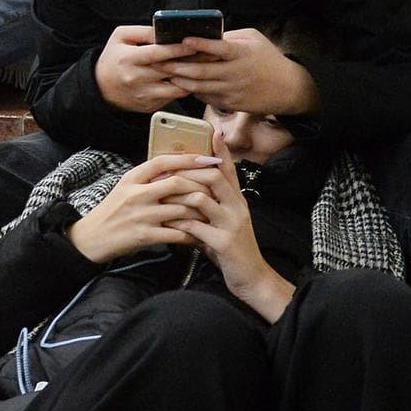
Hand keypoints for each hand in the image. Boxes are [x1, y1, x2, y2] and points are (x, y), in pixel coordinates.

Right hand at [66, 153, 218, 263]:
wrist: (91, 238)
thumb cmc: (112, 212)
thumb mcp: (124, 188)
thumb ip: (146, 179)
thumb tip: (176, 169)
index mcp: (131, 179)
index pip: (162, 162)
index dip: (187, 158)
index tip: (208, 157)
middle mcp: (136, 194)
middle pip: (176, 183)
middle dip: (201, 184)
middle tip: (218, 186)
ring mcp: (141, 215)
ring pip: (181, 208)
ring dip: (200, 211)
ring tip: (214, 210)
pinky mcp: (145, 236)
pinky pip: (177, 233)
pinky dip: (192, 234)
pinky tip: (201, 234)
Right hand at [93, 25, 197, 112]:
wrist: (103, 88)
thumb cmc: (114, 58)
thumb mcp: (120, 37)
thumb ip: (143, 32)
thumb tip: (165, 30)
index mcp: (129, 59)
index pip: (157, 53)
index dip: (177, 49)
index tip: (194, 45)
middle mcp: (137, 78)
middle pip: (170, 71)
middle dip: (193, 62)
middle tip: (211, 55)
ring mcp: (145, 94)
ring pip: (176, 88)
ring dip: (192, 78)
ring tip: (205, 68)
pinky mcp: (151, 105)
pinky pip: (173, 97)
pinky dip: (184, 87)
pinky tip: (192, 79)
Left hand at [160, 28, 319, 116]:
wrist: (288, 89)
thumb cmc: (269, 59)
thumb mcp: (253, 40)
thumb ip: (229, 37)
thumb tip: (205, 36)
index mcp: (241, 54)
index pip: (218, 48)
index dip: (200, 44)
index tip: (183, 39)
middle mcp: (235, 73)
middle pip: (200, 70)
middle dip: (176, 65)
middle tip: (158, 59)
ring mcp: (232, 90)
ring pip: (199, 86)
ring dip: (179, 79)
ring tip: (162, 72)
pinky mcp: (230, 102)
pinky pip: (205, 96)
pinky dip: (191, 90)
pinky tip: (179, 84)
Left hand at [167, 132, 296, 321]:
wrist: (252, 279)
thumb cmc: (230, 249)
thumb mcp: (221, 222)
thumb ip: (207, 206)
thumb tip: (185, 189)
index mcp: (237, 200)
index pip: (228, 169)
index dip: (220, 150)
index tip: (212, 130)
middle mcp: (238, 207)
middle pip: (214, 176)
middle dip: (187, 170)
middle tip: (164, 169)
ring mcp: (232, 224)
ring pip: (202, 198)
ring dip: (177, 195)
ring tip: (158, 193)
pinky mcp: (224, 243)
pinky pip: (196, 226)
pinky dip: (177, 222)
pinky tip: (165, 222)